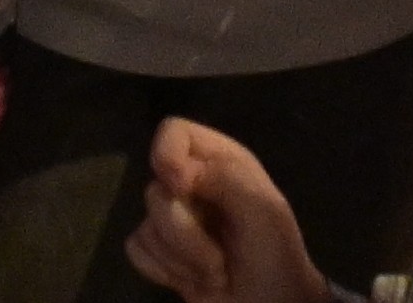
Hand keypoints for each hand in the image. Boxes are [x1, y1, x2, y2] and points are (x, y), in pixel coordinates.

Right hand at [128, 119, 335, 302]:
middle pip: (155, 190)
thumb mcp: (265, 210)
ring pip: (146, 226)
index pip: (173, 132)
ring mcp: (173, 219)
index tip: (180, 187)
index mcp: (219, 162)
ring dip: (182, 261)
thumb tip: (176, 177)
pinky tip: (191, 280)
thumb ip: (227, 178)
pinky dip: (163, 271)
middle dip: (186, 234)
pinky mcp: (160, 252)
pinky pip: (137, 250)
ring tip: (215, 275)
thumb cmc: (275, 255)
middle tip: (219, 260)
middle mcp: (191, 184)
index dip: (166, 154)